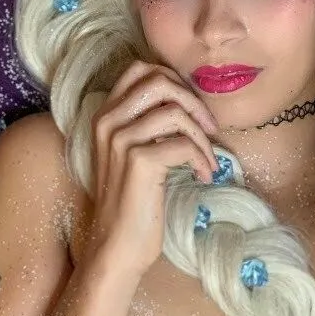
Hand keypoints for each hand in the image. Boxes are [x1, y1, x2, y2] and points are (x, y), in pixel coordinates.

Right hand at [87, 61, 219, 275]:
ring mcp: (120, 140)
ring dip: (203, 136)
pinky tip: (203, 176)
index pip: (140, 69)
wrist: (117, 247)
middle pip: (159, 80)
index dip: (174, 81)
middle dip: (193, 102)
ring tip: (207, 161)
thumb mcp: (133, 155)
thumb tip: (189, 102)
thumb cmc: (132, 203)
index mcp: (105, 115)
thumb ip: (148, 124)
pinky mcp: (138, 161)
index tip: (193, 110)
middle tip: (209, 129)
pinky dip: (202, 158)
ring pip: (176, 112)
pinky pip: (184, 143)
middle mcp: (108, 121)